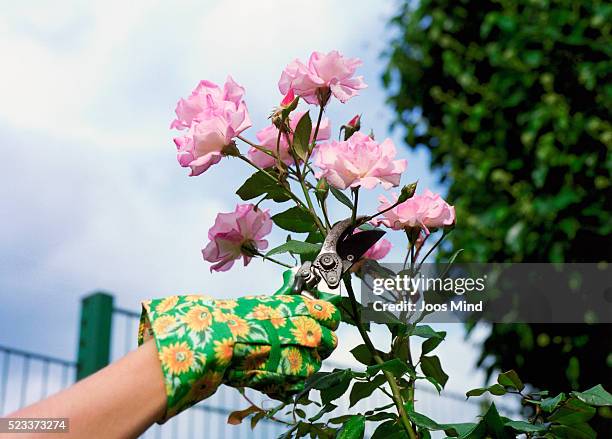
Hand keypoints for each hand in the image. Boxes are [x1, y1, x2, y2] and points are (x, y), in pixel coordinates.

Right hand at [139, 293, 338, 420]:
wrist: (218, 341)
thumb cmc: (239, 318)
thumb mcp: (269, 301)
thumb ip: (291, 302)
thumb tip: (299, 296)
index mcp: (307, 312)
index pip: (333, 315)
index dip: (325, 318)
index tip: (319, 320)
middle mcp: (310, 336)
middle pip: (329, 342)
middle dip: (318, 341)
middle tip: (299, 340)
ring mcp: (303, 362)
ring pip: (315, 363)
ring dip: (303, 360)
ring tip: (280, 354)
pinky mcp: (291, 383)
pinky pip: (299, 382)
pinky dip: (290, 378)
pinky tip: (274, 367)